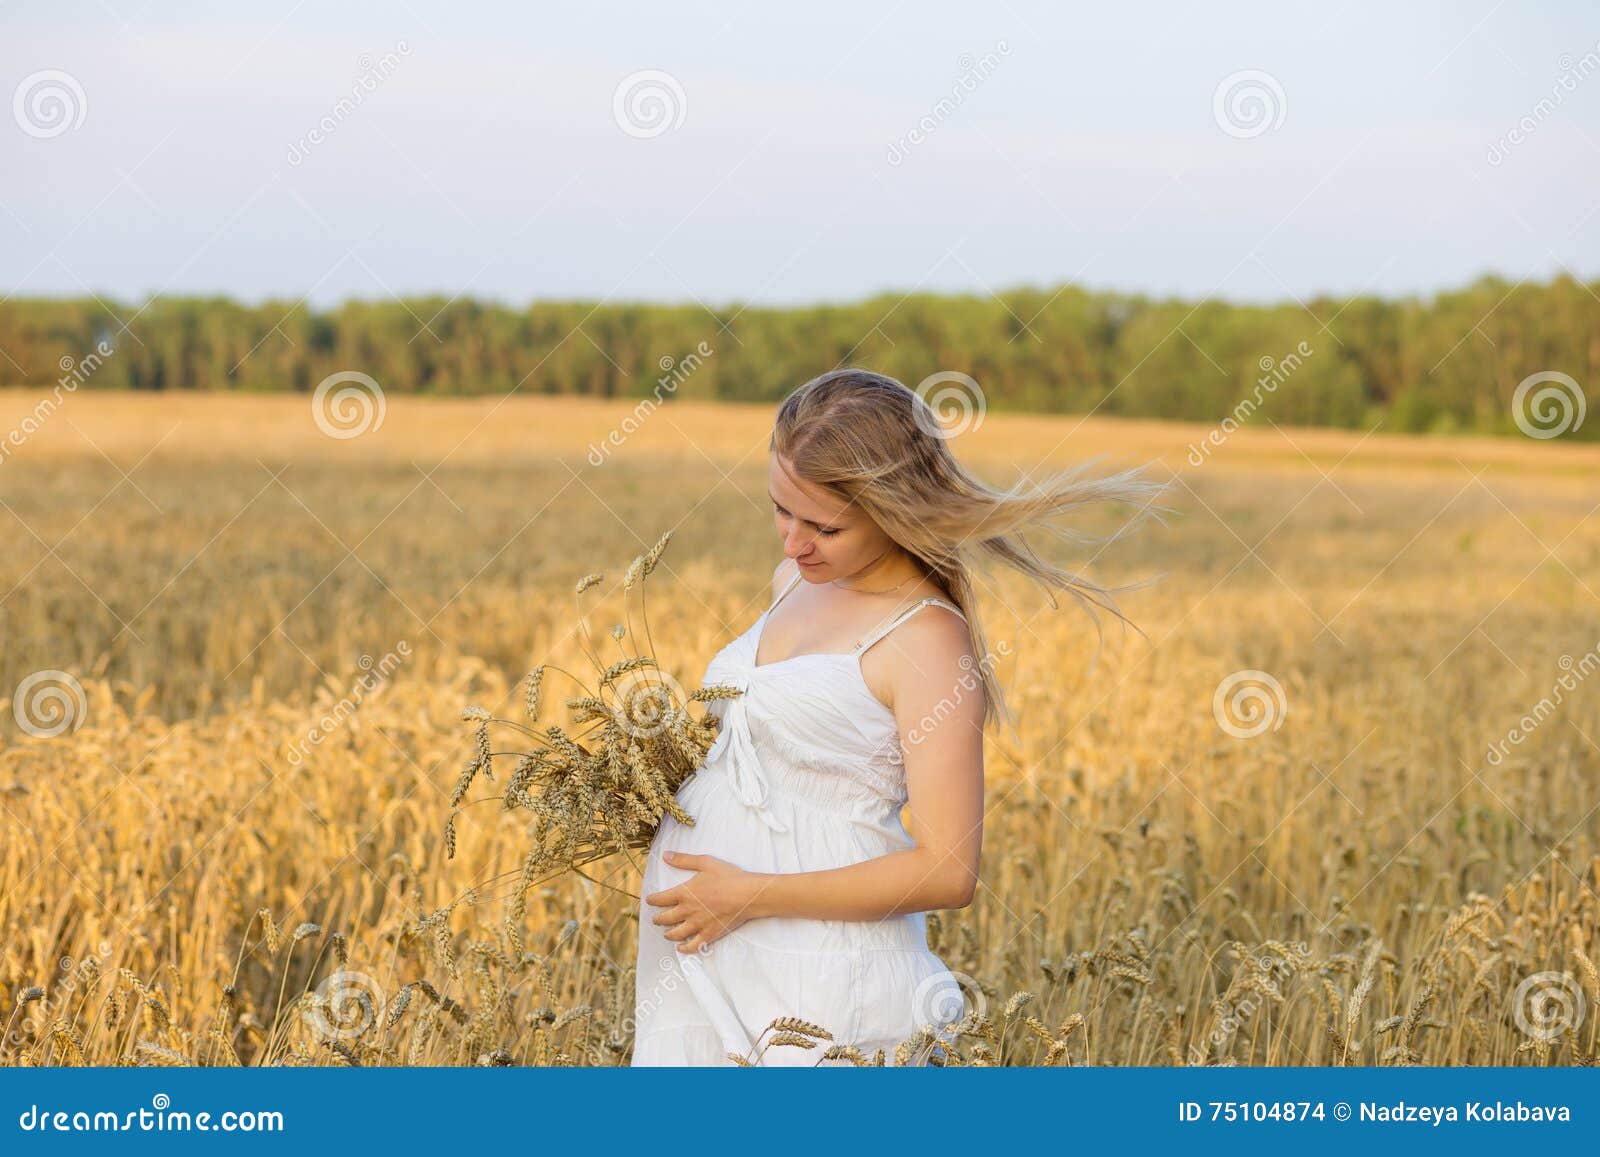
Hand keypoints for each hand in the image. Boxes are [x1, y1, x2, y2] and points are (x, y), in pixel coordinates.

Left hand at [644, 851, 764, 953]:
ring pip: (676, 934)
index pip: (660, 899)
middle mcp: (687, 911)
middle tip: (656, 919)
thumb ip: (683, 860)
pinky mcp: (709, 934)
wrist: (748, 895)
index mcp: (684, 893)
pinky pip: (693, 946)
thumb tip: (665, 855)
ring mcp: (698, 925)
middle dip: (658, 919)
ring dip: (668, 934)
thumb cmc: (728, 876)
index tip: (650, 900)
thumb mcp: (705, 862)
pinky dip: (684, 948)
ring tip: (666, 933)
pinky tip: (681, 948)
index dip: (652, 900)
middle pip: (665, 918)